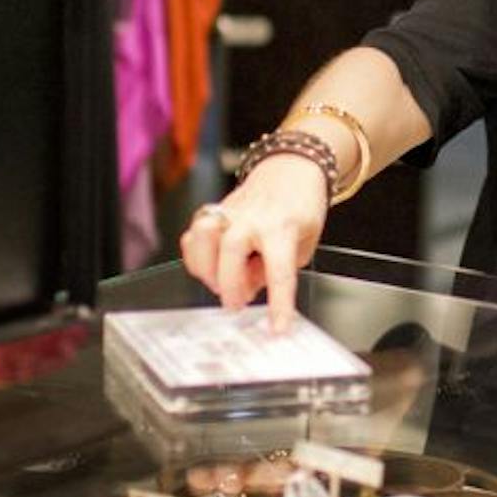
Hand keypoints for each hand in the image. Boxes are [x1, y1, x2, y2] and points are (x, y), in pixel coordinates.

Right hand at [179, 156, 330, 331]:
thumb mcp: (304, 243)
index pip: (279, 271)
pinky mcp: (213, 213)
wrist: (291, 168)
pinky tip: (208, 268)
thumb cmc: (300, 207)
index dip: (278, 304)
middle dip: (229, 283)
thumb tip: (249, 288)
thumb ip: (278, 268)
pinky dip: (194, 256)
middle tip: (236, 304)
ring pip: (202, 235)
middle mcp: (251, 217)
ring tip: (219, 284)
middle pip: (231, 249)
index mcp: (282, 227)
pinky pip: (192, 235)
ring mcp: (228, 212)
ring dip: (206, 268)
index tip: (277, 328)